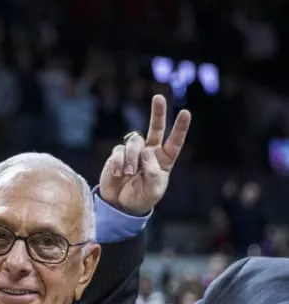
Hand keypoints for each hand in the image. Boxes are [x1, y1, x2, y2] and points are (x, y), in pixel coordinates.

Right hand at [99, 95, 190, 215]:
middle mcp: (150, 152)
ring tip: (127, 173)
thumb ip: (154, 171)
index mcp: (163, 160)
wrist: (120, 205)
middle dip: (158, 112)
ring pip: (134, 142)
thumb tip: (146, 151)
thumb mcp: (154, 189)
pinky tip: (118, 174)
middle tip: (159, 97)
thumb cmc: (142, 198)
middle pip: (155, 128)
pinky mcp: (117, 155)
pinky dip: (118, 162)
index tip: (185, 112)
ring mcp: (133, 153)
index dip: (180, 127)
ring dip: (131, 158)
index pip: (174, 141)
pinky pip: (118, 151)